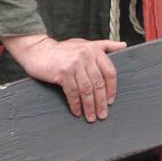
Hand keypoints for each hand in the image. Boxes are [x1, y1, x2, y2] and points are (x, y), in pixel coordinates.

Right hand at [1, 34, 125, 122]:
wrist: (37, 49)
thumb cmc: (62, 49)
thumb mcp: (85, 43)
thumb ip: (105, 45)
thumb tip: (124, 45)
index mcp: (94, 50)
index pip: (109, 72)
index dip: (111, 89)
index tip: (110, 101)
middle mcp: (86, 56)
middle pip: (98, 84)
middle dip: (101, 102)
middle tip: (102, 115)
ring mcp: (74, 64)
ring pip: (87, 90)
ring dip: (89, 106)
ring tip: (91, 117)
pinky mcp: (62, 73)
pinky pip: (73, 92)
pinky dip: (76, 104)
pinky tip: (77, 111)